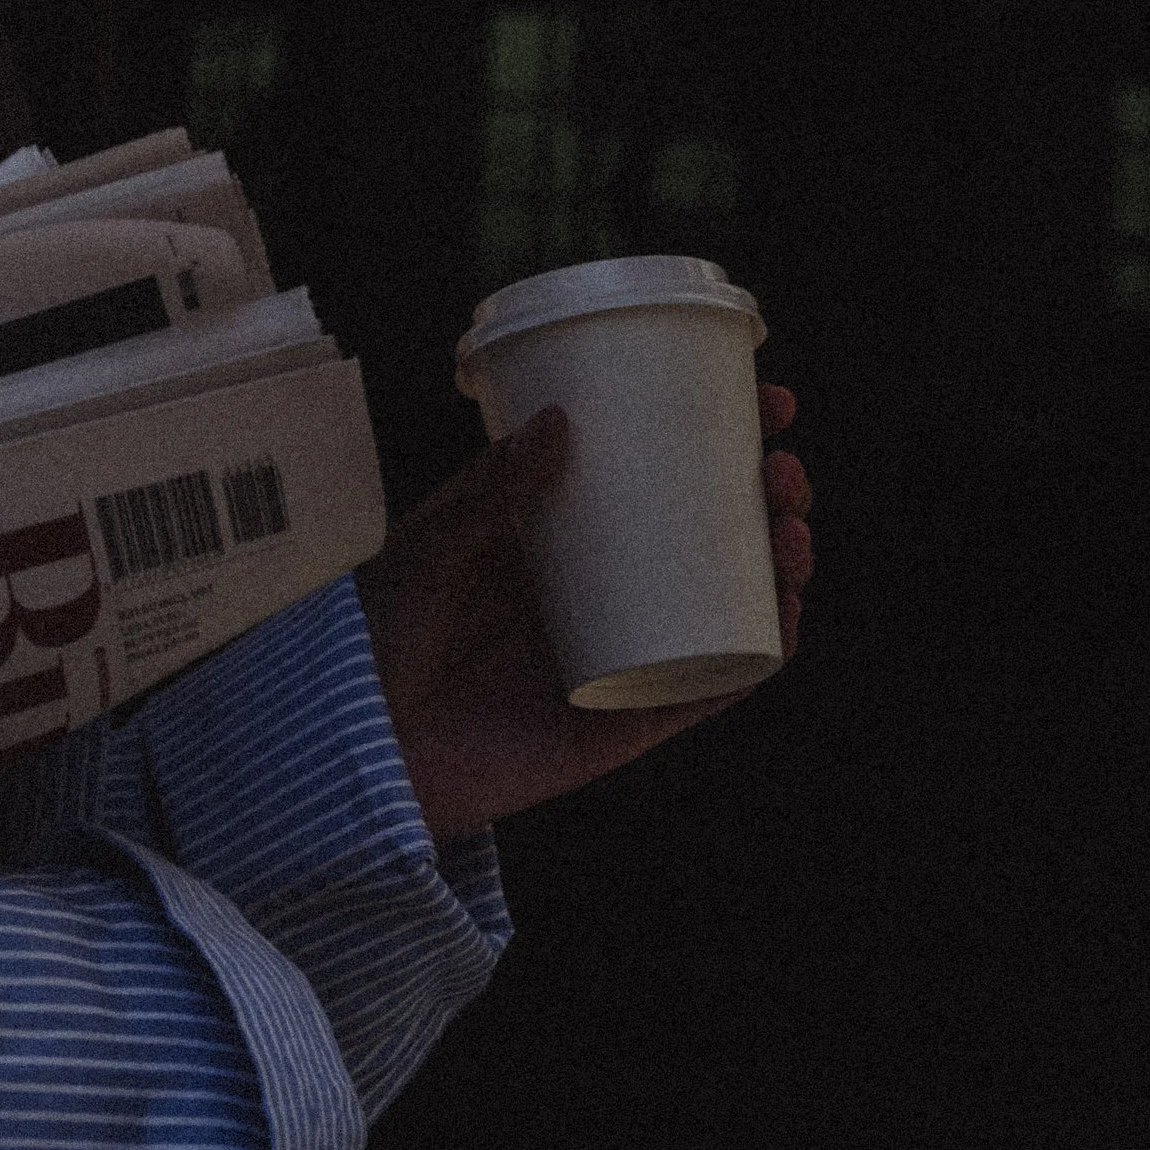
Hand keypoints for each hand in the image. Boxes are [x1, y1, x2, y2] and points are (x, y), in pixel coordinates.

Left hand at [360, 384, 812, 846]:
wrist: (358, 749)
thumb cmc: (377, 638)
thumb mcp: (431, 546)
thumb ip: (491, 492)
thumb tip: (563, 419)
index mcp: (557, 538)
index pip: (651, 475)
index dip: (715, 438)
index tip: (763, 400)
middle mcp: (600, 592)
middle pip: (708, 534)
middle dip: (762, 495)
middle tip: (783, 463)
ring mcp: (619, 654)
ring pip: (726, 605)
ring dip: (779, 565)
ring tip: (791, 521)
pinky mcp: (624, 720)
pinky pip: (709, 686)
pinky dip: (759, 652)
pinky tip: (786, 612)